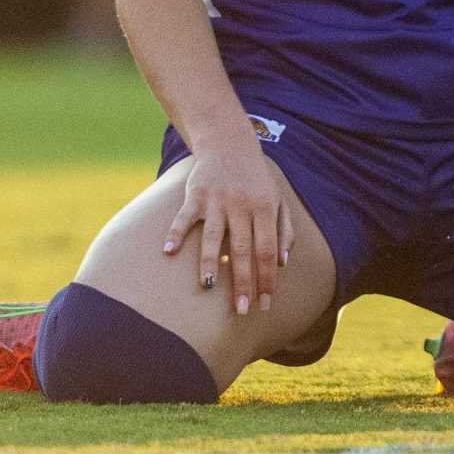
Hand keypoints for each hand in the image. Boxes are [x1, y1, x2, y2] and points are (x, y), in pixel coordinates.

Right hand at [161, 134, 294, 316]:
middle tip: (242, 310)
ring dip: (209, 262)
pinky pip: (184, 216)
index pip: (267, 250)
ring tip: (207, 286)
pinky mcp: (195, 194)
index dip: (267, 279)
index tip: (265, 304)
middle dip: (243, 282)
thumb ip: (284, 229)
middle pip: (243, 249)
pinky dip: (176, 232)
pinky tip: (169, 251)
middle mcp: (241, 205)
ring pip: (213, 236)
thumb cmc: (256, 179)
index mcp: (265, 208)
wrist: (229, 143)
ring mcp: (217, 200)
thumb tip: (282, 263)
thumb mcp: (277, 199)